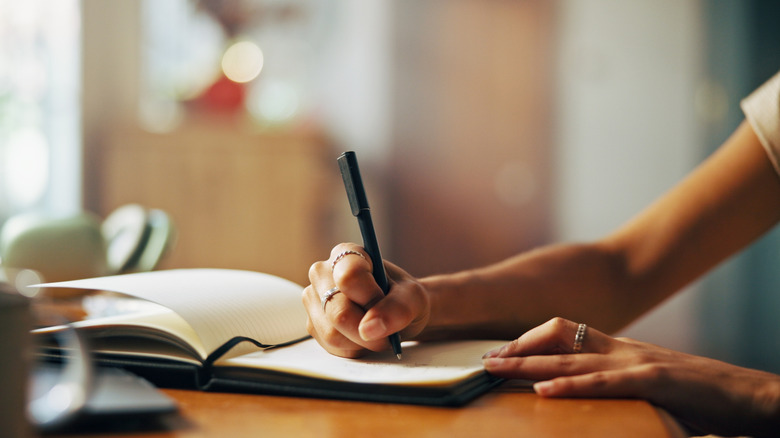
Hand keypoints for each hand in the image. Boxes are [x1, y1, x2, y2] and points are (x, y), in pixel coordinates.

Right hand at [302, 243, 429, 357]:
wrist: (398, 313)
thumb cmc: (403, 298)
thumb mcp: (413, 297)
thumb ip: (397, 308)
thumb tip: (368, 329)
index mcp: (346, 255)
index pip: (348, 277)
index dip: (370, 298)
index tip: (384, 302)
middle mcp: (322, 274)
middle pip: (338, 311)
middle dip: (367, 328)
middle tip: (386, 327)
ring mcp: (313, 300)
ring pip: (332, 333)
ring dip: (361, 341)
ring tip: (374, 329)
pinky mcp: (313, 324)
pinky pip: (331, 347)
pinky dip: (353, 348)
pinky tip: (362, 336)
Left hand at [482, 317, 779, 436]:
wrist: (745, 394)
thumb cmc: (695, 394)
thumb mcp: (645, 384)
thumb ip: (613, 382)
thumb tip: (575, 390)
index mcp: (618, 350)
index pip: (563, 333)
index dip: (529, 339)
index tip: (501, 352)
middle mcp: (621, 350)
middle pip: (557, 341)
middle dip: (517, 349)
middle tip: (484, 359)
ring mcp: (636, 362)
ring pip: (571, 358)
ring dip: (529, 364)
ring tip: (497, 369)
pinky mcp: (653, 380)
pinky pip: (604, 382)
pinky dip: (571, 386)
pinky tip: (544, 391)